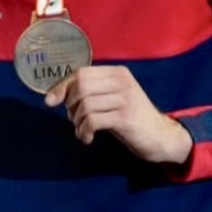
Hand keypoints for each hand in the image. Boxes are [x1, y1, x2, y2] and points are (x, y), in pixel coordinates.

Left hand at [45, 65, 192, 163]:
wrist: (161, 136)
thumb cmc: (130, 117)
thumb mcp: (111, 99)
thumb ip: (88, 92)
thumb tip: (51, 97)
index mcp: (117, 73)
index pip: (81, 73)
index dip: (62, 86)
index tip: (51, 101)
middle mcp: (122, 82)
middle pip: (80, 87)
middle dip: (70, 105)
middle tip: (75, 120)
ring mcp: (125, 98)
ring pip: (84, 105)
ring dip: (77, 122)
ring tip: (82, 130)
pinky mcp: (126, 117)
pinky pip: (92, 120)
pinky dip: (84, 131)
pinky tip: (87, 138)